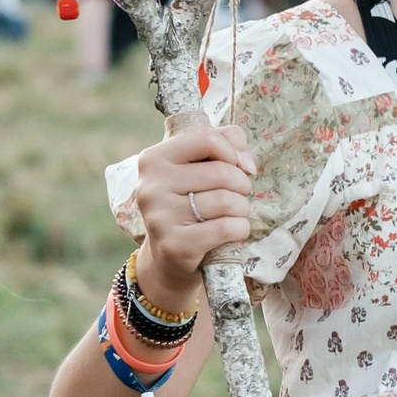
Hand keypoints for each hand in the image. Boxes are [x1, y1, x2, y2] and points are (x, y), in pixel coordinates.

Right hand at [129, 124, 256, 316]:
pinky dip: (241, 229)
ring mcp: (159, 217)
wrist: (168, 257)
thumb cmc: (189, 202)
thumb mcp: (198, 166)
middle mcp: (151, 186)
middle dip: (242, 185)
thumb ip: (226, 142)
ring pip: (227, 201)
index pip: (206, 138)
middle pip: (221, 172)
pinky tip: (234, 231)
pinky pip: (226, 228)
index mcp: (153, 159)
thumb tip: (245, 162)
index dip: (232, 152)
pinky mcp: (174, 245)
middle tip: (238, 196)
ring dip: (243, 209)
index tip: (236, 167)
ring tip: (235, 214)